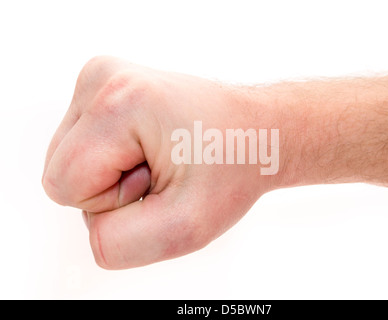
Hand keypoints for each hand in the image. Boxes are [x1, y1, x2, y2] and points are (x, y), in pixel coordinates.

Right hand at [42, 56, 275, 268]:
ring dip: (114, 173)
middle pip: (61, 171)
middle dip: (111, 187)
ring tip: (161, 156)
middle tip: (162, 170)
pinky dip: (115, 157)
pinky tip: (152, 145)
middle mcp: (102, 78)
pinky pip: (83, 146)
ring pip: (70, 160)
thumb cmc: (233, 168)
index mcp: (118, 102)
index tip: (160, 178)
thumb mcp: (186, 227)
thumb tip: (90, 227)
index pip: (65, 186)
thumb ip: (117, 244)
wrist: (256, 133)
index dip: (114, 201)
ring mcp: (102, 77)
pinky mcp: (106, 86)